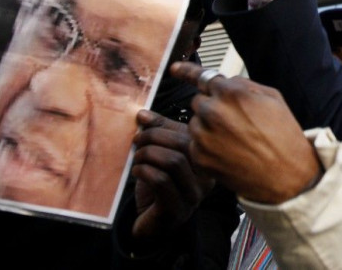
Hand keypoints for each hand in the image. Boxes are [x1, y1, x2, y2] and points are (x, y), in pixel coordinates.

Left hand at [130, 109, 214, 238]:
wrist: (151, 227)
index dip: (164, 124)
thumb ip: (156, 134)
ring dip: (148, 154)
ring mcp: (193, 196)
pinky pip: (161, 181)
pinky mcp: (176, 209)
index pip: (189, 133)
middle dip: (155, 137)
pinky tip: (137, 171)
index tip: (142, 122)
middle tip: (136, 140)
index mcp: (205, 162)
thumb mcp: (158, 157)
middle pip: (184, 145)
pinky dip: (145, 171)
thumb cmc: (156, 189)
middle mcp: (205, 179)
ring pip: (174, 161)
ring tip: (137, 157)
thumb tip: (142, 114)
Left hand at [170, 62, 322, 203]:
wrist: (286, 176)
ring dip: (207, 127)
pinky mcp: (200, 157)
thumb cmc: (283, 136)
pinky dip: (206, 147)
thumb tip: (226, 82)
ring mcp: (205, 136)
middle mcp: (214, 112)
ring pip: (194, 123)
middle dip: (212, 108)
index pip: (202, 77)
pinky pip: (194, 144)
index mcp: (232, 93)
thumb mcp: (273, 98)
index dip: (187, 71)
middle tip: (234, 122)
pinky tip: (228, 152)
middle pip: (198, 101)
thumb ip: (244, 85)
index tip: (174, 68)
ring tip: (233, 140)